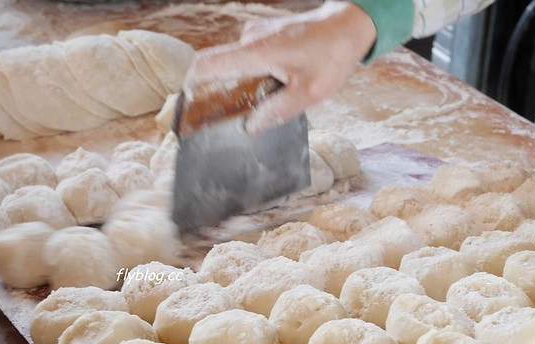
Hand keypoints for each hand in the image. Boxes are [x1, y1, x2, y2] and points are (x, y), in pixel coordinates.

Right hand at [184, 1, 376, 132]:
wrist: (350, 25)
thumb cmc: (332, 56)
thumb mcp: (310, 92)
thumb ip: (278, 110)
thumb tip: (251, 126)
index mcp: (255, 52)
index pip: (207, 64)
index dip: (190, 86)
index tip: (184, 106)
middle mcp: (250, 39)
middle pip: (217, 65)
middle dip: (214, 90)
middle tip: (220, 116)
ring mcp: (258, 35)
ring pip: (238, 63)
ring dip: (241, 84)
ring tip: (255, 105)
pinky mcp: (268, 36)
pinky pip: (251, 57)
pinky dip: (254, 74)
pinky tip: (272, 89)